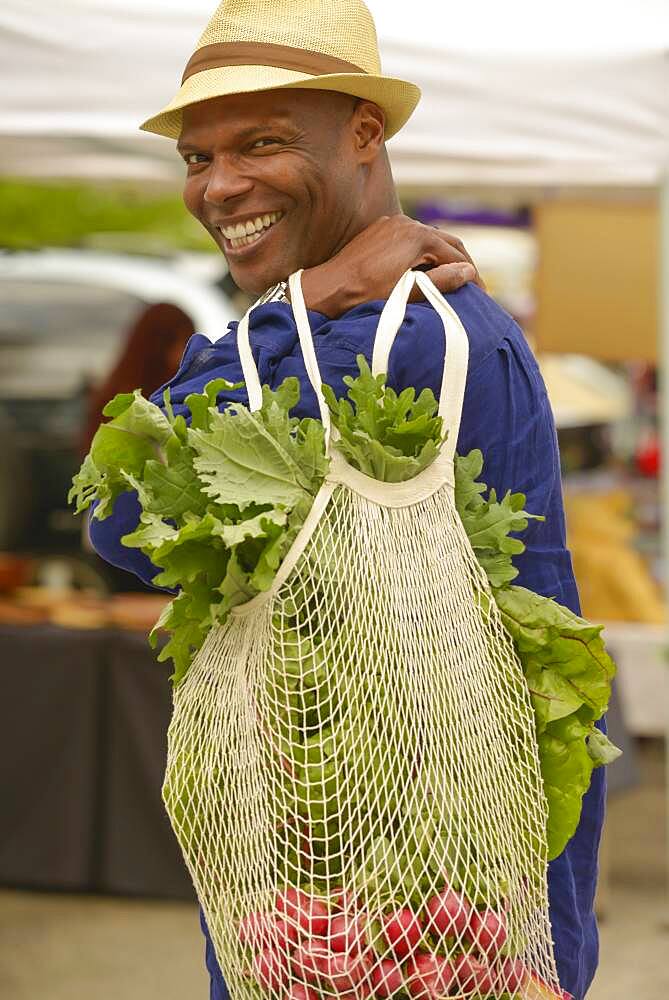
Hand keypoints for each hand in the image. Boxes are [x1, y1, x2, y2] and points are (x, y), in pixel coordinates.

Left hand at [299, 214, 484, 317]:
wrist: (328, 288)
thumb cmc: (366, 296)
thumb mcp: (408, 293)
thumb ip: (440, 283)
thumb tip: (469, 274)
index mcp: (419, 237)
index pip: (457, 256)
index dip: (472, 277)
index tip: (482, 295)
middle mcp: (408, 223)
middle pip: (447, 242)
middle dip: (462, 263)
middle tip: (474, 286)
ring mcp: (393, 224)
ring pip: (429, 238)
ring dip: (443, 256)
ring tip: (452, 279)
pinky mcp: (380, 229)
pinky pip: (411, 238)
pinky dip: (424, 252)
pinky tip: (425, 268)